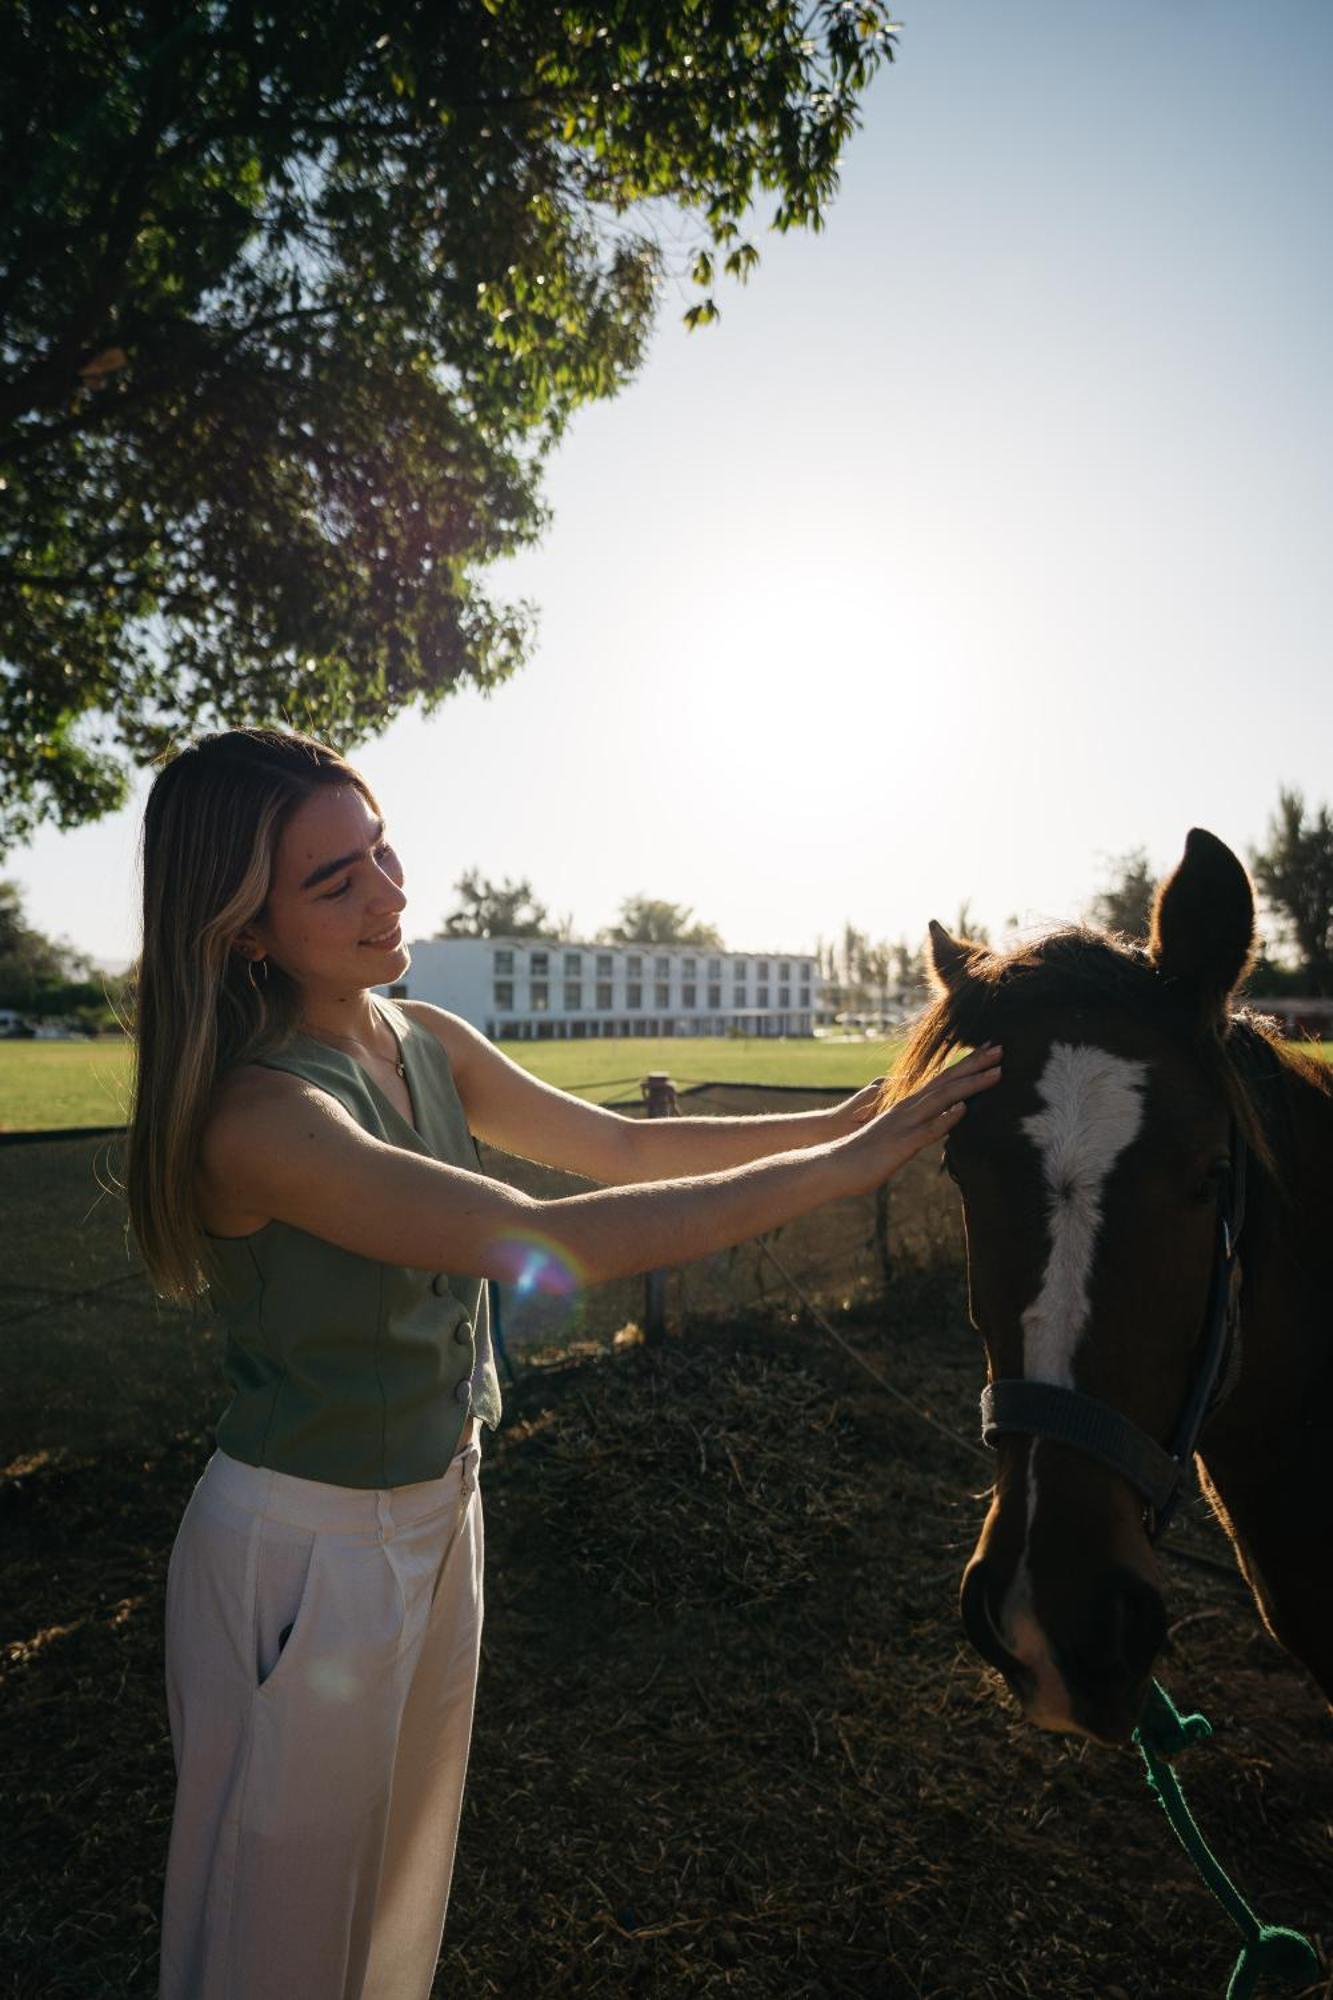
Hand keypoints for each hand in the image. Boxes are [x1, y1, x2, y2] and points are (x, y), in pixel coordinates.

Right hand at [836, 1044, 1001, 1195]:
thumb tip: (930, 1124)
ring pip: (942, 1099)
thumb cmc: (864, 1154)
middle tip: (1000, 1047)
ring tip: (996, 1071)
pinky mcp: (901, 1143)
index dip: (965, 1065)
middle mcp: (908, 1109)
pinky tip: (963, 1110)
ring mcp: (905, 1124)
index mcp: (907, 1106)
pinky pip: (926, 1130)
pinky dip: (946, 1119)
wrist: (835, 1165)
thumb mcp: (894, 1135)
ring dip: (970, 1084)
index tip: (987, 1052)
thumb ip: (913, 1126)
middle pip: (946, 1081)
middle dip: (975, 1064)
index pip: (942, 1080)